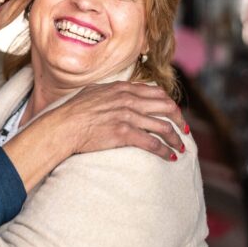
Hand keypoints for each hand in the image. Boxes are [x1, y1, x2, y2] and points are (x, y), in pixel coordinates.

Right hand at [33, 81, 187, 161]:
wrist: (62, 125)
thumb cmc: (72, 111)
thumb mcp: (92, 92)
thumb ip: (108, 91)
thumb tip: (114, 90)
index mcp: (122, 89)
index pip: (156, 92)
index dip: (169, 104)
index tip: (174, 113)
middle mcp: (128, 100)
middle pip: (165, 107)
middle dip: (179, 120)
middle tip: (184, 131)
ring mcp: (127, 116)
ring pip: (163, 126)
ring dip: (175, 139)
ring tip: (180, 148)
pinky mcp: (124, 133)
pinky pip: (152, 142)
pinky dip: (165, 151)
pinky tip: (170, 157)